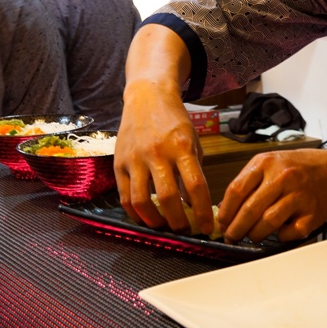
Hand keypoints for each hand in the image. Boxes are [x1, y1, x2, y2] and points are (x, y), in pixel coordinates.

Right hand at [113, 79, 214, 235]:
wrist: (147, 97)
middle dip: (178, 222)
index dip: (202, 212)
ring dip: (154, 221)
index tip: (207, 228)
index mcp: (181, 147)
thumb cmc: (174, 121)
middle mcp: (158, 153)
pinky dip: (134, 213)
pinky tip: (144, 218)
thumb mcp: (192, 141)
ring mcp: (136, 158)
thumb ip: (193, 171)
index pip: (195, 186)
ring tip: (163, 227)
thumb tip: (193, 205)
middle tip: (184, 231)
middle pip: (168, 198)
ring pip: (142, 201)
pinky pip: (124, 195)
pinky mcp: (119, 162)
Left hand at [217, 148, 326, 243]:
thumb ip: (249, 181)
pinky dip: (279, 237)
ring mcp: (299, 196)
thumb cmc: (300, 168)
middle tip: (232, 236)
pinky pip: (288, 233)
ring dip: (255, 234)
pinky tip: (278, 231)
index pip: (236, 190)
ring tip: (252, 235)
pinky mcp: (311, 214)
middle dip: (236, 229)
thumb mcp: (271, 162)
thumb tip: (226, 209)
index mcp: (267, 163)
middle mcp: (283, 177)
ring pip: (267, 223)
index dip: (226, 212)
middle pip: (250, 210)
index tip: (222, 223)